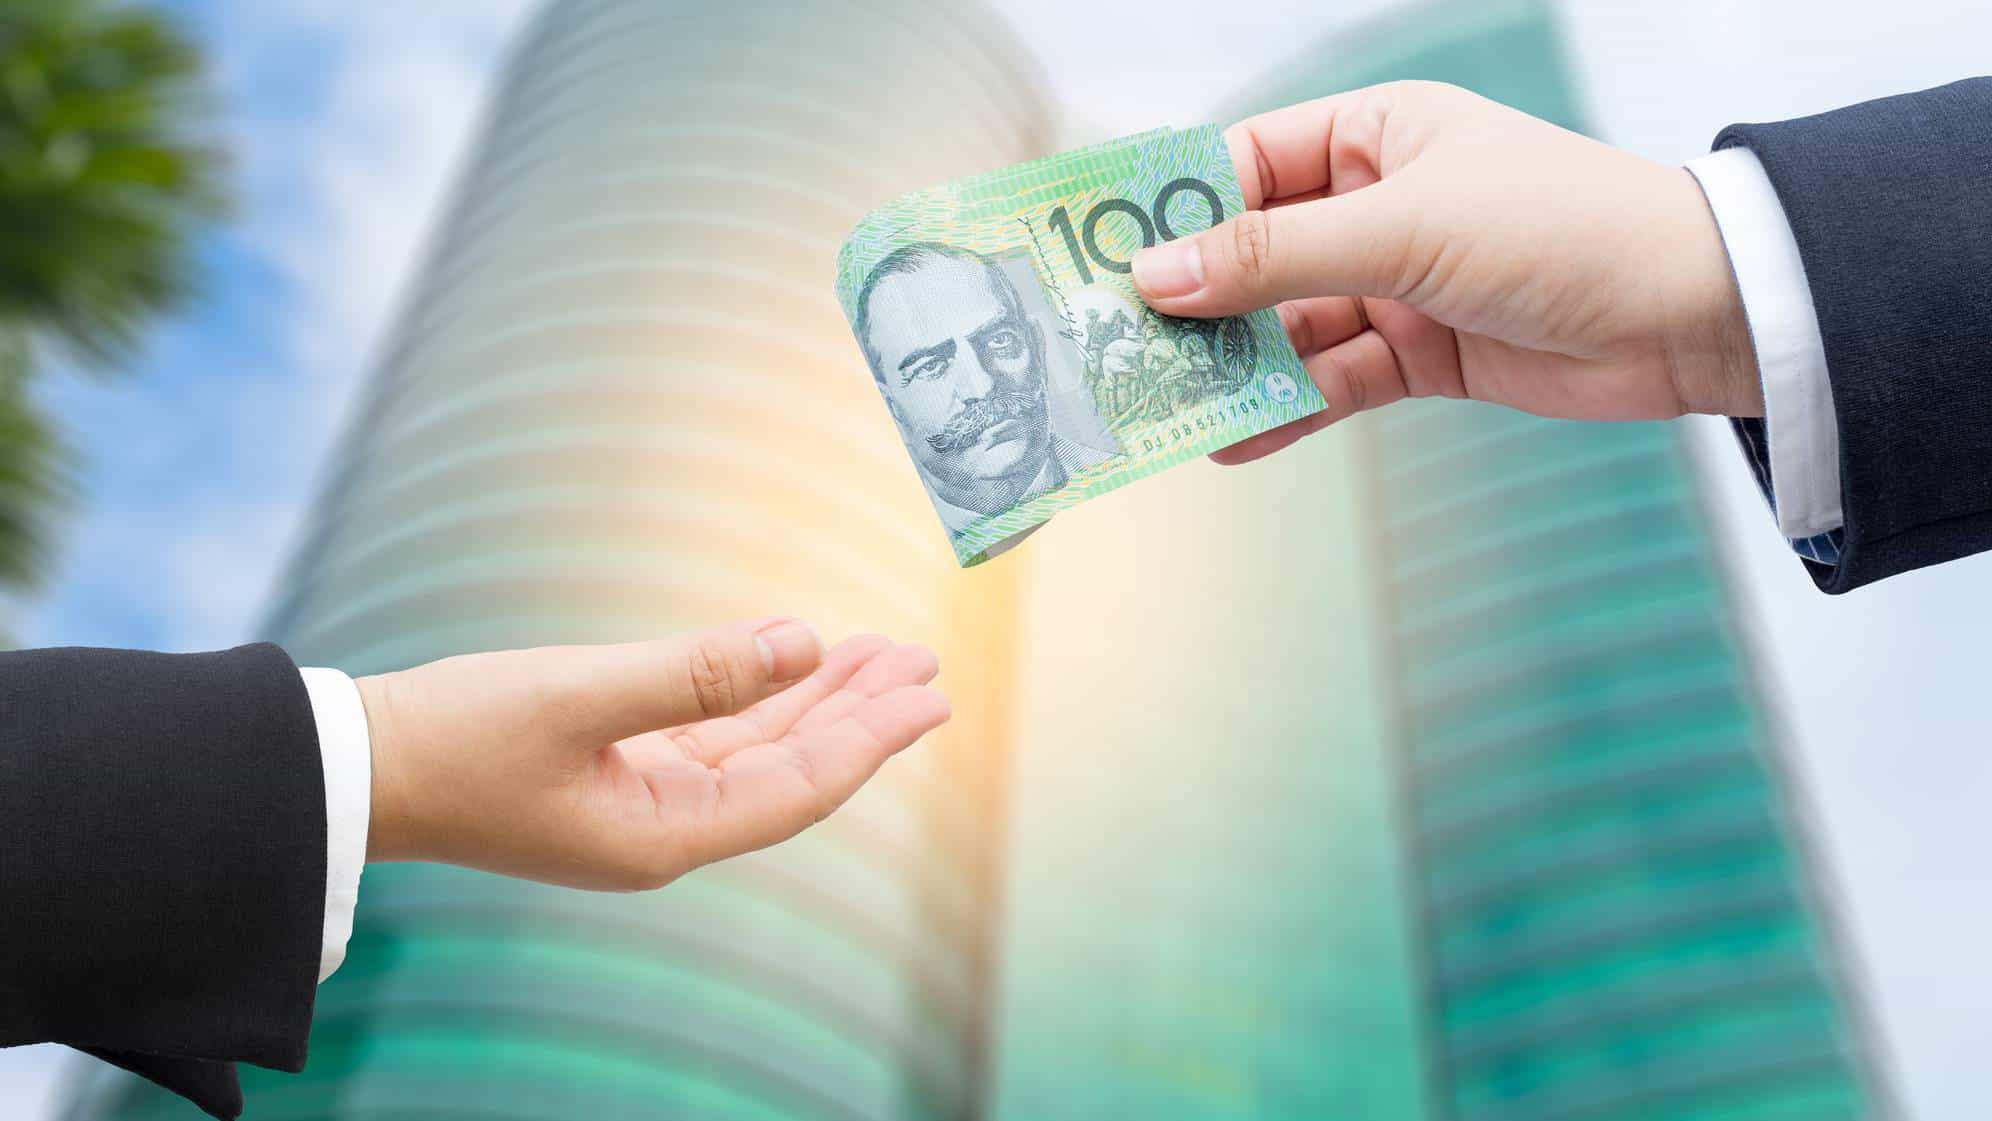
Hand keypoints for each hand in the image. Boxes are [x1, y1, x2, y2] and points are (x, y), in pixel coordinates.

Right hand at [354, 620, 948, 890]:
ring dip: (813, 701)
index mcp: (663, 837)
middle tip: (924, 666)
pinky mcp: (614, 772)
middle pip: (790, 769)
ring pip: (755, 749)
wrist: (358, 765)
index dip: (868, 739)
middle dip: (857, 715)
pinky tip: (790, 663)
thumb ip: (695, 672)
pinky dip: (757, 700)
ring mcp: (640, 803)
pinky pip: (712, 737)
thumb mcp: (578, 696)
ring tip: (878, 654)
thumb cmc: (456, 739)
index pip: (798, 787)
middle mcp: (663, 831)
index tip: (928, 697)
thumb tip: (802, 641)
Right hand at [1130, 81, 1761, 464]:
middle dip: (1190, 301)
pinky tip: (1228, 442)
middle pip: (1253, 253)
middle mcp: (1378, 203)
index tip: (1099, 253)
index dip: (1171, 207)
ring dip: (1229, 367)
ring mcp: (1397, 282)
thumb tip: (1158, 275)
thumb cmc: (1563, 228)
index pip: (1244, 162)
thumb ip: (1275, 258)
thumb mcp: (1403, 229)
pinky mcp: (1420, 355)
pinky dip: (1283, 410)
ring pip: (1285, 326)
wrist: (1695, 315)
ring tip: (1157, 406)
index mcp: (1375, 134)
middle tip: (1110, 344)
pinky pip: (1329, 381)